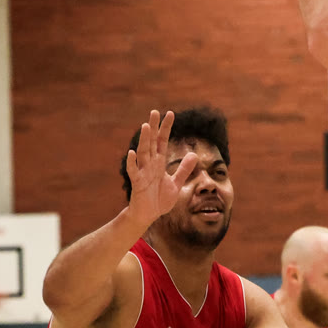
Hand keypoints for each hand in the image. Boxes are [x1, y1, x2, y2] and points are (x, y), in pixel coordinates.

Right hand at [123, 110, 196, 231]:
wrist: (148, 216)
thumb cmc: (159, 200)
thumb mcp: (176, 184)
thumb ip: (184, 170)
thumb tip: (194, 155)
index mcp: (159, 163)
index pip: (162, 142)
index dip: (166, 128)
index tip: (170, 114)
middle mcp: (150, 165)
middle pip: (151, 142)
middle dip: (154, 128)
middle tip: (154, 111)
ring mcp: (143, 173)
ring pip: (143, 153)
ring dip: (144, 140)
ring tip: (146, 126)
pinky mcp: (137, 183)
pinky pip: (134, 171)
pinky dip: (132, 162)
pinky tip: (132, 152)